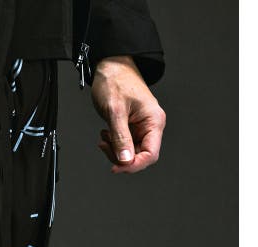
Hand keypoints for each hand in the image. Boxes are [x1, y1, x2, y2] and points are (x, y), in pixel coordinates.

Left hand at [91, 55, 165, 173]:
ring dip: (114, 151)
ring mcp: (141, 127)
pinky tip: (105, 134)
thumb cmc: (116, 82)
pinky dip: (113, 144)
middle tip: (105, 146)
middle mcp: (150, 125)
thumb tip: (125, 160)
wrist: (110, 67)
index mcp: (154, 121)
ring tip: (104, 137)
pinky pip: (124, 145)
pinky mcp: (131, 127)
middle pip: (139, 156)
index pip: (150, 154)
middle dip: (121, 157)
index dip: (134, 164)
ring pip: (130, 152)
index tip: (116, 167)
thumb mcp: (115, 112)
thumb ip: (120, 138)